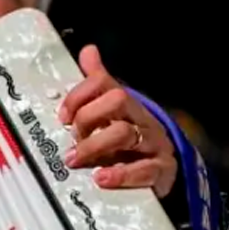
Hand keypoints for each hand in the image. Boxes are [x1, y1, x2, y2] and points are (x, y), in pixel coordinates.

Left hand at [58, 45, 178, 198]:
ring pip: (125, 134)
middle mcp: (140, 118)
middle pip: (117, 101)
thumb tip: (88, 51)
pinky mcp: (161, 170)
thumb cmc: (132, 139)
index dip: (80, 95)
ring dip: (94, 146)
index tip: (63, 115)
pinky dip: (120, 175)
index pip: (104, 84)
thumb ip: (98, 84)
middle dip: (88, 117)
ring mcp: (152, 143)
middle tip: (72, 137)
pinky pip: (143, 170)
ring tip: (74, 159)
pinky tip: (101, 178)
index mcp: (126, 103)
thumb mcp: (113, 112)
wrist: (166, 169)